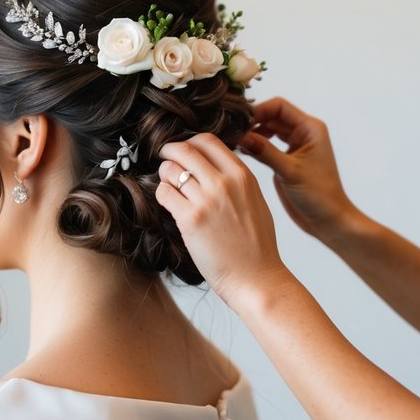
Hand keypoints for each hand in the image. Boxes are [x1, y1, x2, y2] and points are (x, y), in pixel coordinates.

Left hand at [156, 133, 292, 308]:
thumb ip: (237, 181)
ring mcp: (207, 200)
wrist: (257, 278)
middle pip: (185, 149)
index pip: (208, 141)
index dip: (190, 142)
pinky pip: (164, 193)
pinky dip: (161, 194)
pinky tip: (168, 202)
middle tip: (164, 158)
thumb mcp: (255, 202)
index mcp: (243, 176)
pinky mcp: (190, 220)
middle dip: (170, 151)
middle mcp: (225, 183)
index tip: (183, 150)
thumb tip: (214, 167)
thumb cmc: (257, 246)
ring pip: (170, 170)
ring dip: (164, 174)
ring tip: (167, 183)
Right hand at [239, 97, 359, 243]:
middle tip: (233, 133)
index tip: (241, 122)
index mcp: (310, 129)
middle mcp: (303, 134)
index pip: (280, 107)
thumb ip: (265, 152)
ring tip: (235, 143)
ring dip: (252, 134)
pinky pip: (267, 146)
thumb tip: (242, 137)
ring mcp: (294, 146)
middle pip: (271, 117)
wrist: (328, 220)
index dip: (259, 111)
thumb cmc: (319, 195)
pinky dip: (255, 146)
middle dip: (253, 122)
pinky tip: (242, 152)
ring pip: (267, 131)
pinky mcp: (286, 160)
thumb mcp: (290, 171)